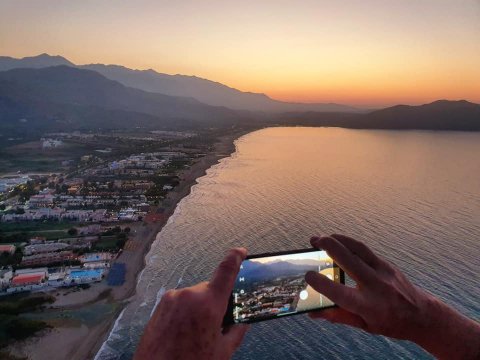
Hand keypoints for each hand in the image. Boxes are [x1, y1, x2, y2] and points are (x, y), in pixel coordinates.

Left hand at [134, 248, 249, 359]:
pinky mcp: (160, 305)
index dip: (235, 258)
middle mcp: (189, 296)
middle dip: (215, 304)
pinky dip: (185, 313)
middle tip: (215, 325)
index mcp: (208, 304)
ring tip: (194, 335)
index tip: (240, 251)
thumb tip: (242, 323)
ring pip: (194, 298)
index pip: (226, 271)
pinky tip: (183, 332)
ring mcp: (172, 299)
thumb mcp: (222, 352)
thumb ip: (236, 332)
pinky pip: (180, 303)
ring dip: (198, 310)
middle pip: (209, 291)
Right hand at [305, 234, 479, 359]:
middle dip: (330, 247)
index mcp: (368, 306)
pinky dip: (348, 244)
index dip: (321, 284)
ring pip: (358, 249)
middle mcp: (376, 286)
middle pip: (349, 261)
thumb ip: (337, 316)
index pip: (340, 293)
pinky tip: (337, 242)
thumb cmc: (391, 323)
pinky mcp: (387, 265)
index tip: (308, 275)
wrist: (422, 315)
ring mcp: (383, 272)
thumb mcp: (364, 325)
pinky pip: (365, 250)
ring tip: (322, 237)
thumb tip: (313, 313)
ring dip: (338, 239)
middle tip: (313, 241)